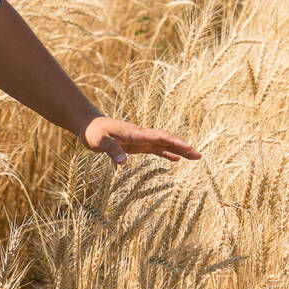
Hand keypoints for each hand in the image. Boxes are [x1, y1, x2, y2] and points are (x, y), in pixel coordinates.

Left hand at [83, 116, 202, 165]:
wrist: (90, 125)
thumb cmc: (94, 132)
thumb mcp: (100, 142)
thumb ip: (112, 151)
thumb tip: (124, 163)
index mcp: (136, 134)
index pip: (161, 138)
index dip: (175, 143)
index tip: (188, 149)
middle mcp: (142, 136)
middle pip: (167, 140)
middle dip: (183, 147)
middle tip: (199, 156)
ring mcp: (141, 140)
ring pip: (164, 144)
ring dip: (179, 150)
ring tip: (194, 157)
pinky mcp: (136, 145)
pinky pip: (155, 149)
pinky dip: (167, 153)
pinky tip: (176, 159)